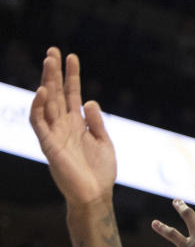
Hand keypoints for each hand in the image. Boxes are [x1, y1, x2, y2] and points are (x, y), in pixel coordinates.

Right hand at [29, 48, 115, 205]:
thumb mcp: (104, 142)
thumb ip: (96, 122)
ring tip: (49, 62)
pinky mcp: (48, 145)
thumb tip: (89, 100)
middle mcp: (64, 126)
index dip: (72, 76)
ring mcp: (55, 134)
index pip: (72, 94)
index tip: (72, 56)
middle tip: (53, 51)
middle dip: (55, 72)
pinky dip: (38, 106)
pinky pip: (39, 122)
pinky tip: (43, 91)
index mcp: (77, 125)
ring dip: (47, 82)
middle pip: (57, 94)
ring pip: (47, 103)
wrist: (95, 195)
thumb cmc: (100, 173)